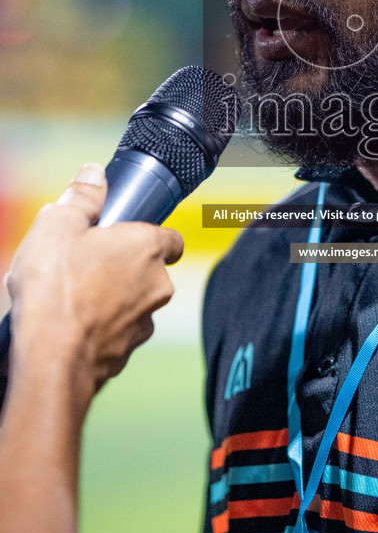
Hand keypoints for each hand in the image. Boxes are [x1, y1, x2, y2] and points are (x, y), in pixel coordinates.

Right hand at [5, 163, 182, 399]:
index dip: (151, 235)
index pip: (171, 238)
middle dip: (122, 269)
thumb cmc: (57, 287)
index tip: (125, 237)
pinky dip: (99, 330)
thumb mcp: (58, 225)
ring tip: (69, 300)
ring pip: (132, 305)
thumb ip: (81, 196)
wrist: (51, 358)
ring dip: (110, 301)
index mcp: (148, 248)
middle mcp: (157, 286)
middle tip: (83, 266)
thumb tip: (94, 173)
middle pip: (148, 271)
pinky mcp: (126, 355)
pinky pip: (116, 334)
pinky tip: (69, 327)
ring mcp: (144, 324)